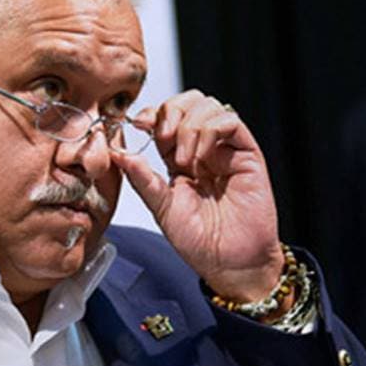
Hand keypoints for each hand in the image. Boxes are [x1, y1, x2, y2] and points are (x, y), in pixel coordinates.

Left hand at [112, 90, 283, 301]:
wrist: (230, 264)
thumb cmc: (199, 241)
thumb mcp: (161, 207)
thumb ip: (142, 179)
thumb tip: (117, 153)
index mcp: (179, 158)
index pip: (166, 117)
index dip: (152, 113)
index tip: (138, 124)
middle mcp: (204, 149)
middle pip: (188, 101)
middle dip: (170, 111)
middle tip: (161, 136)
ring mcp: (226, 149)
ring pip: (208, 105)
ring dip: (188, 126)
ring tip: (184, 160)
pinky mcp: (247, 154)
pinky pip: (230, 121)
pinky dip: (209, 131)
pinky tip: (201, 158)